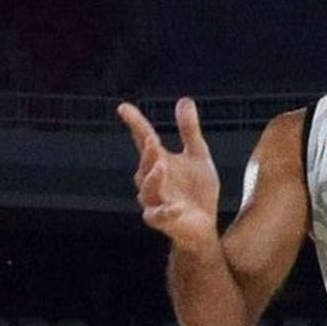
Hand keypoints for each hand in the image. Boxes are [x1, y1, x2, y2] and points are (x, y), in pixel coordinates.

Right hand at [118, 98, 221, 246]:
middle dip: (147, 154)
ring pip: (146, 189)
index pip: (143, 139)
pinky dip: (167, 211)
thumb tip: (184, 100)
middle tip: (151, 141)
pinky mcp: (162, 221)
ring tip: (162, 166)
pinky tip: (178, 207)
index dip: (134, 123)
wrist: (203, 225)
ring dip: (153, 178)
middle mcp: (152, 180)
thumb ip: (189, 130)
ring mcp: (154, 201)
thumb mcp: (198, 155)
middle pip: (144, 164)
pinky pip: (159, 216)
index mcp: (158, 162)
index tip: (123, 108)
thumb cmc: (197, 191)